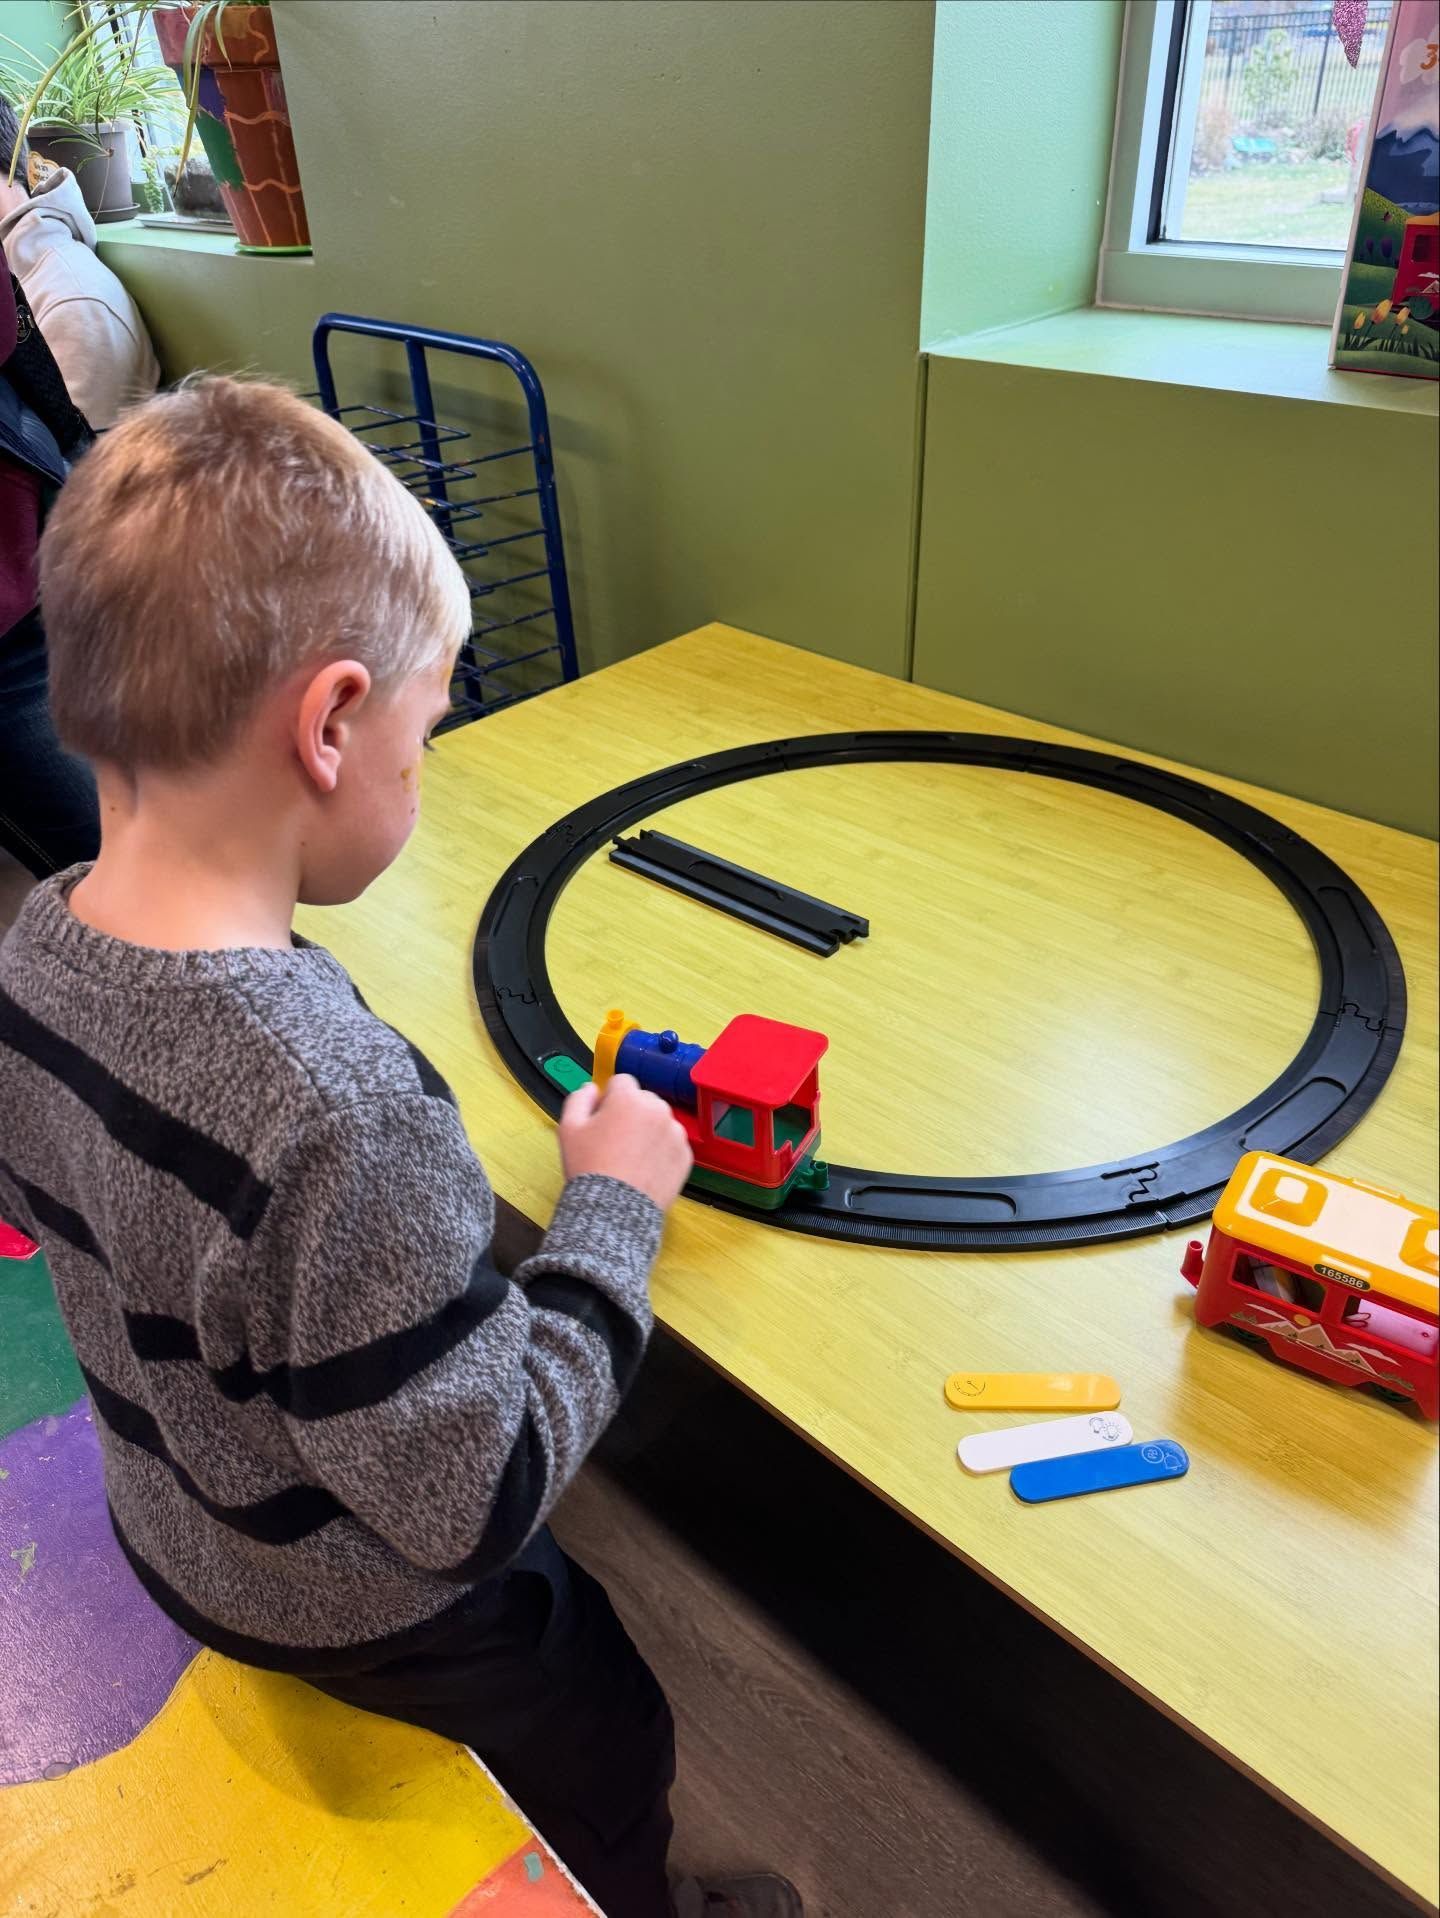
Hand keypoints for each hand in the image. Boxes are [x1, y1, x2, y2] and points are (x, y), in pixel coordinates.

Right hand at [558, 1074, 693, 1211]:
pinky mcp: (685, 1156)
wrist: (613, 1209)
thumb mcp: (569, 1128)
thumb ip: (579, 1098)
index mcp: (629, 1099)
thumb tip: (591, 1088)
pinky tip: (644, 1168)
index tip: (603, 1118)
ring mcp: (675, 1133)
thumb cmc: (590, 1168)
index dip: (609, 1098)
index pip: (621, 1082)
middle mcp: (657, 1110)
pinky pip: (672, 1144)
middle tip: (615, 1141)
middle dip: (631, 1113)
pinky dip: (661, 1152)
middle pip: (643, 1100)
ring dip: (648, 1131)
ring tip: (630, 1158)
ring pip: (659, 1122)